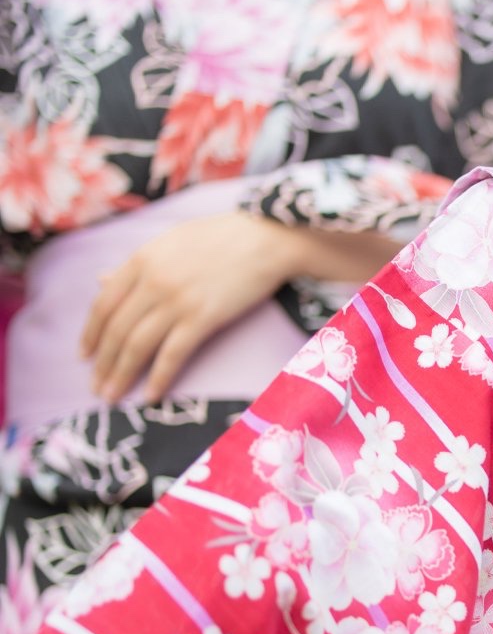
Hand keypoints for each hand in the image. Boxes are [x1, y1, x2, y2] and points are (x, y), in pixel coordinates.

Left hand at [81, 212, 296, 403]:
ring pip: (137, 345)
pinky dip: (159, 377)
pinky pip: (173, 354)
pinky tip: (150, 395)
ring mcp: (177, 301)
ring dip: (121, 375)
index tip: (85, 356)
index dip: (90, 334)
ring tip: (112, 396)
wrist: (266, 238)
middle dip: (103, 364)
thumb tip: (101, 281)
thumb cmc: (220, 237)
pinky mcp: (203, 318)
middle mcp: (153, 281)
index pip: (103, 304)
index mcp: (141, 260)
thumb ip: (136, 265)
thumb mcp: (169, 243)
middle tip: (96, 387)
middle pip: (117, 330)